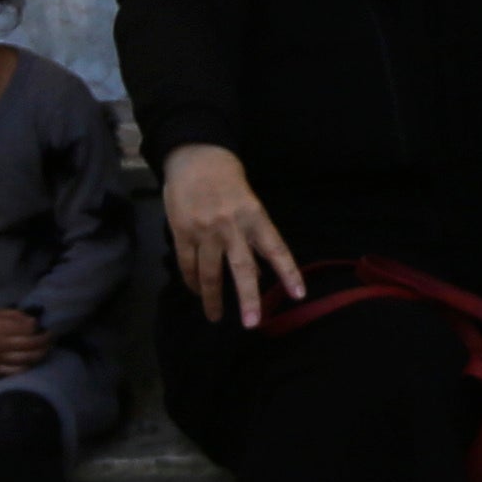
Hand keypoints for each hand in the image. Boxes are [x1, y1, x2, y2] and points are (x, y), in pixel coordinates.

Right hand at [0, 306, 48, 375]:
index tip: (42, 324)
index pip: (28, 329)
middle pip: (31, 344)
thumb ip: (15, 316)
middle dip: (45, 340)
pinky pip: (14, 371)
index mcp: (1, 328)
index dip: (38, 327)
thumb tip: (34, 320)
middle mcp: (2, 345)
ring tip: (46, 348)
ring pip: (27, 359)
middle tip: (51, 335)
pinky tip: (31, 361)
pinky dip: (26, 367)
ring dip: (40, 354)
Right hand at [160, 141, 303, 321]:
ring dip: (213, 298)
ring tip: (215, 316)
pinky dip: (192, 282)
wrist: (195, 158)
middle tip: (252, 323)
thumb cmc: (228, 181)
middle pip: (243, 268)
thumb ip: (254, 235)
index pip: (277, 249)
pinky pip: (188, 264)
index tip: (299, 295)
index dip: (289, 273)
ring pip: (210, 273)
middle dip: (248, 298)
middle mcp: (232, 226)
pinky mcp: (183, 232)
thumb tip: (260, 270)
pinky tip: (198, 292)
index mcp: (255, 217)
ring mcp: (205, 231)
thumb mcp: (250, 204)